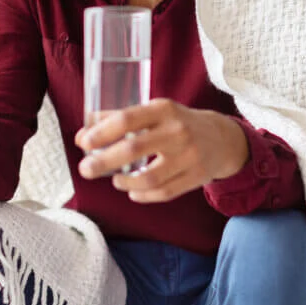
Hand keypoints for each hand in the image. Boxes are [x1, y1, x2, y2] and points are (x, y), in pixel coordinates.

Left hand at [75, 99, 248, 203]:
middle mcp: (177, 131)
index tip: (84, 143)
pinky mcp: (197, 177)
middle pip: (134, 149)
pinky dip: (143, 195)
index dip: (102, 132)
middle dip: (104, 161)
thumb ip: (119, 119)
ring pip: (150, 178)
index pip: (128, 119)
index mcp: (164, 109)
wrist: (222, 139)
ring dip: (125, 182)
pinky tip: (132, 190)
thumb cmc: (177, 123)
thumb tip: (83, 134)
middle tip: (85, 170)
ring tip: (114, 180)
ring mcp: (189, 156)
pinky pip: (164, 193)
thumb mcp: (154, 112)